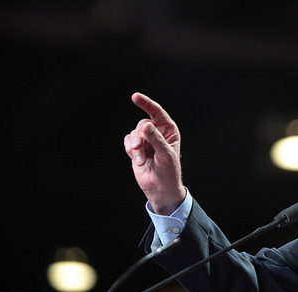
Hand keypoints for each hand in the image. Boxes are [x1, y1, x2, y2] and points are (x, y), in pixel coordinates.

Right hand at [124, 92, 185, 214]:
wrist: (160, 188)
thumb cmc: (169, 172)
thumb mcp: (165, 154)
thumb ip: (156, 139)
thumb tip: (146, 126)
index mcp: (169, 131)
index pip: (157, 112)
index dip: (146, 104)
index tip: (135, 97)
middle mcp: (158, 133)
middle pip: (142, 124)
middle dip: (140, 136)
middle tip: (140, 149)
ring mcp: (147, 140)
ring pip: (134, 133)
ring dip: (135, 147)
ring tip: (140, 159)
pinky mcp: (137, 148)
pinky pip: (128, 141)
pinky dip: (130, 150)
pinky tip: (137, 160)